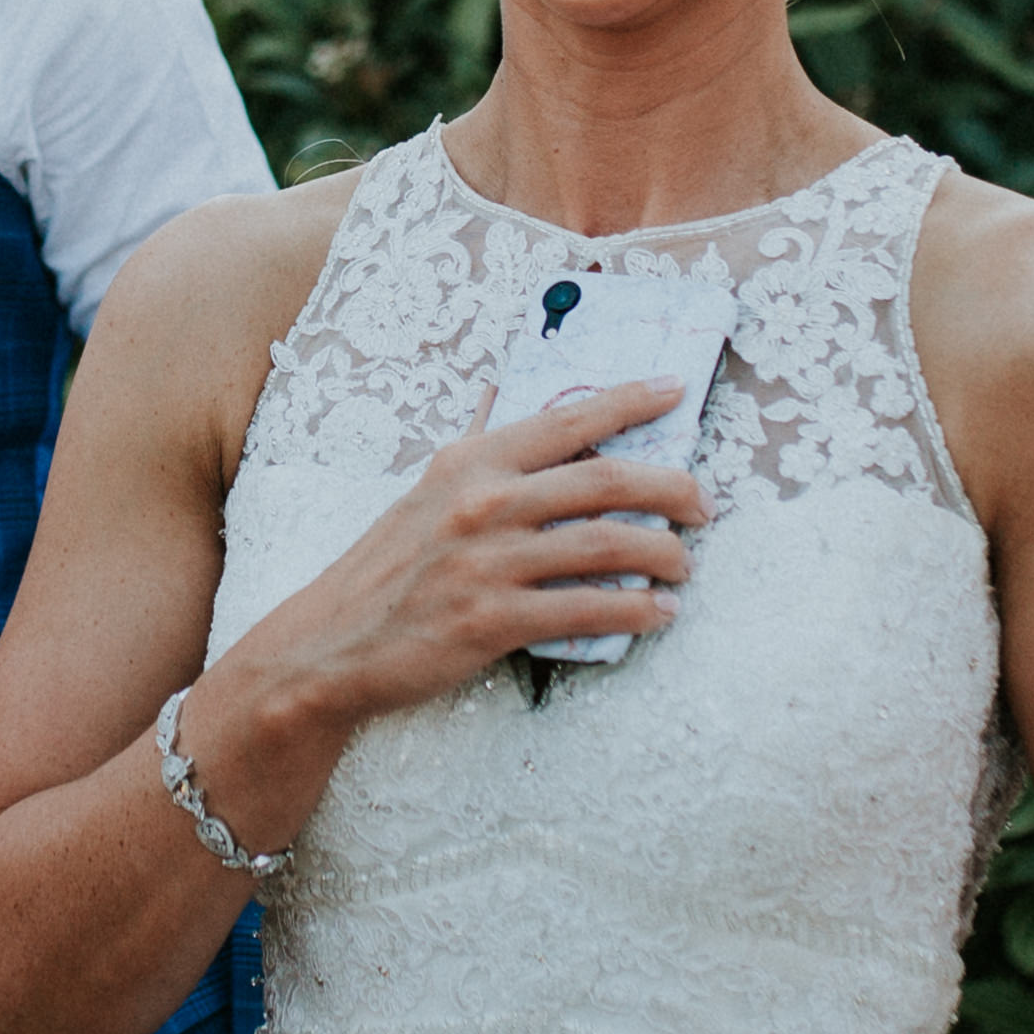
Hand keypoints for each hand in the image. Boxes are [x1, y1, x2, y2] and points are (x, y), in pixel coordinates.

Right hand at [213, 381, 704, 753]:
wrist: (330, 645)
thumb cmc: (386, 569)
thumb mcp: (425, 492)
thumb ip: (474, 444)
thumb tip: (504, 393)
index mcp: (470, 462)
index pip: (565, 417)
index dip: (629, 400)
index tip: (675, 388)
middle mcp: (482, 502)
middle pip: (605, 480)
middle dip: (671, 488)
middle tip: (703, 503)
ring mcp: (487, 562)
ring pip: (606, 544)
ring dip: (663, 553)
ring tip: (685, 564)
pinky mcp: (490, 620)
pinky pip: (587, 609)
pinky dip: (635, 610)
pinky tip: (656, 613)